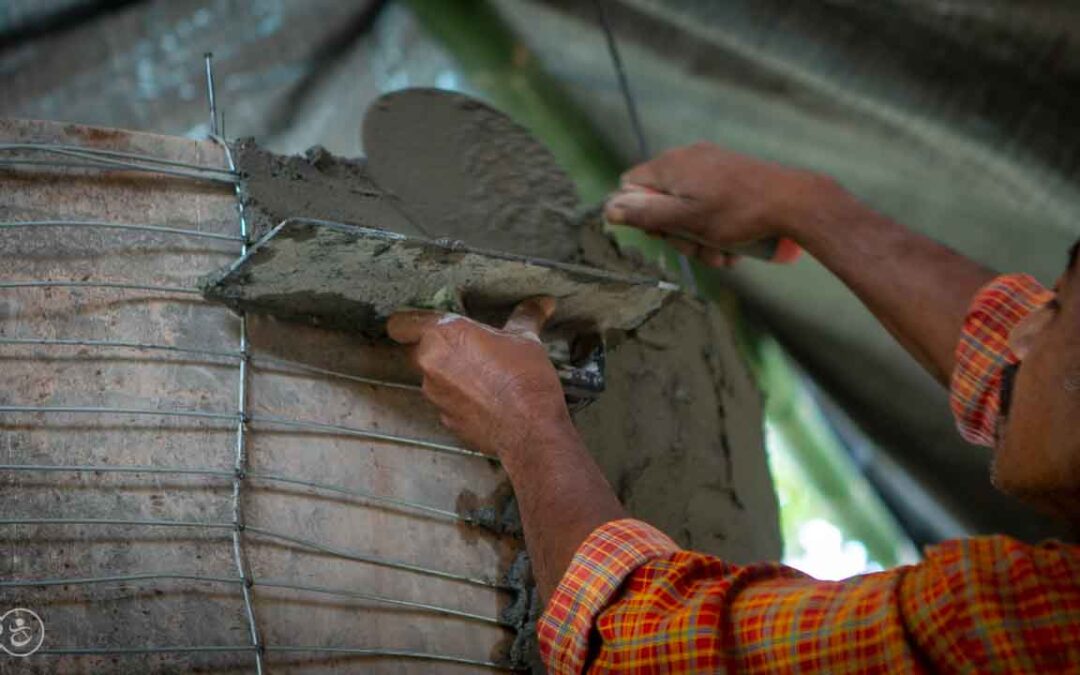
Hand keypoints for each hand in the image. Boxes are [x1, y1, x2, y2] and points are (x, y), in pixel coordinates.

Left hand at [387, 297, 572, 458]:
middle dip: (437, 348)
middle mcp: (431, 364)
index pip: (401, 324)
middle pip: (417, 350)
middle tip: (466, 347)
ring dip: (450, 374)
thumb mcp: (526, 340)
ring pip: (432, 377)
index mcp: (444, 335)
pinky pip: (446, 401)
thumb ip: (526, 316)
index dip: (408, 322)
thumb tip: (541, 303)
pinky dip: (460, 399)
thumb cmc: (523, 381)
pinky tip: (485, 398)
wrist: (529, 429)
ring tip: (482, 374)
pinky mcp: (445, 419)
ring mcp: (435, 395)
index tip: (424, 323)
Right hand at [604, 142, 829, 265]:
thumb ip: (645, 215)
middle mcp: (688, 158)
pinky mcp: (731, 174)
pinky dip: (717, 228)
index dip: (639, 213)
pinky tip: (733, 247)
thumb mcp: (685, 220)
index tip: (661, 232)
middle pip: (661, 201)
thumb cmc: (736, 212)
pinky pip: (711, 204)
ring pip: (688, 208)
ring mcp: (711, 165)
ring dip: (700, 238)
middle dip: (676, 232)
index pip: (631, 185)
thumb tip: (609, 209)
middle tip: (697, 249)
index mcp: (671, 165)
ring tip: (721, 255)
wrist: (793, 201)